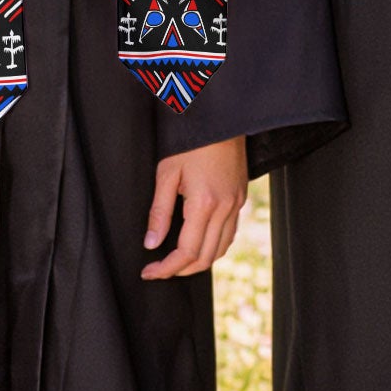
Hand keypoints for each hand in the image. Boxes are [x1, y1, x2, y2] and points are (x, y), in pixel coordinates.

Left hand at [141, 134, 247, 279]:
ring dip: (199, 261)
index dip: (166, 268)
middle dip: (181, 270)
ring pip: (221, 249)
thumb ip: (159, 212)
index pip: (186, 252)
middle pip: (205, 257)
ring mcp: (236, 203)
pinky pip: (230, 233)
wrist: (221, 119)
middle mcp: (225, 207)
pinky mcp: (241, 197)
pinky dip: (214, 246)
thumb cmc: (192, 141)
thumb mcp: (167, 173)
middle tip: (159, 269)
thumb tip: (151, 243)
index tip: (149, 271)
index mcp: (204, 203)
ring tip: (177, 261)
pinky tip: (199, 242)